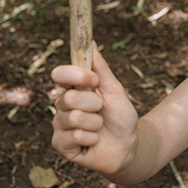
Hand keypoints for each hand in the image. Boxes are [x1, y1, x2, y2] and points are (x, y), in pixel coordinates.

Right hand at [51, 47, 138, 176]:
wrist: (128, 145)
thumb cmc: (121, 116)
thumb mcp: (114, 89)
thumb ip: (101, 68)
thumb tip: (91, 43)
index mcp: (73, 88)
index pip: (59, 74)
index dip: (76, 75)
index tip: (94, 79)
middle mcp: (63, 105)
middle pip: (69, 96)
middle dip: (93, 103)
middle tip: (101, 109)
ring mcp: (60, 125)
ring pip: (73, 117)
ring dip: (95, 122)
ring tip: (99, 126)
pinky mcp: (60, 145)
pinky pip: (74, 136)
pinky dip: (91, 137)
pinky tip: (93, 140)